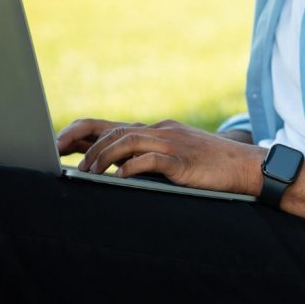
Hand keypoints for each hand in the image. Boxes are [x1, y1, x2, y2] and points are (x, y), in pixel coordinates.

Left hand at [62, 118, 264, 195]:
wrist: (247, 167)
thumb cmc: (211, 166)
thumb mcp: (177, 156)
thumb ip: (149, 157)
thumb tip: (116, 169)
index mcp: (157, 129)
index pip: (112, 125)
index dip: (82, 131)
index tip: (58, 144)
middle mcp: (161, 130)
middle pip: (113, 129)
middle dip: (81, 140)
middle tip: (57, 154)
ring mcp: (172, 143)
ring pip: (126, 140)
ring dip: (102, 156)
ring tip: (87, 172)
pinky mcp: (182, 160)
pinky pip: (149, 159)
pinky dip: (130, 168)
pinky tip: (119, 178)